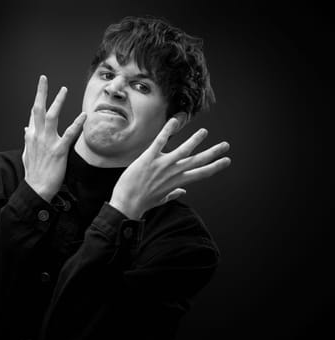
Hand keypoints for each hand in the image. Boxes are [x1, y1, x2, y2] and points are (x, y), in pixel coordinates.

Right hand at [22, 75, 85, 201]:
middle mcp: (37, 136)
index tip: (41, 88)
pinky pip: (69, 134)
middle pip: (38, 109)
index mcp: (31, 137)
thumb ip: (28, 140)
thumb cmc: (33, 173)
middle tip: (43, 79)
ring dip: (57, 102)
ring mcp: (47, 142)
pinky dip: (77, 124)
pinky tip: (84, 116)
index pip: (33, 114)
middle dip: (41, 92)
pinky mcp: (58, 150)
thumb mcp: (27, 154)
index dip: (37, 100)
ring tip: (64, 90)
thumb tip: (26, 128)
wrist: (36, 188)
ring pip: (51, 117)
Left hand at [109, 118, 230, 218]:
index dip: (215, 167)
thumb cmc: (142, 202)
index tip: (226, 161)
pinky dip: (167, 130)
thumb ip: (173, 194)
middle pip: (198, 161)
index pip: (201, 173)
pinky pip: (160, 141)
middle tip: (226, 145)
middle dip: (213, 153)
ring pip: (183, 150)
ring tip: (204, 132)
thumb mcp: (161, 199)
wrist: (127, 204)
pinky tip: (174, 120)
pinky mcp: (149, 158)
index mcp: (178, 182)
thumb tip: (182, 192)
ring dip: (195, 140)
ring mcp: (162, 164)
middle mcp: (173, 172)